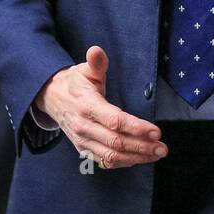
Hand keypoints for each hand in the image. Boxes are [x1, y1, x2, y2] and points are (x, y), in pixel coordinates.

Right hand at [35, 45, 166, 167]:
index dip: (137, 128)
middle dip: (142, 146)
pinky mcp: (84, 149)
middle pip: (116, 142)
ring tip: (156, 154)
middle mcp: (84, 126)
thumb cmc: (74, 84)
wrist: (51, 98)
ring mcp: (83, 140)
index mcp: (87, 106)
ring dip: (137, 157)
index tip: (156, 131)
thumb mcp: (84, 70)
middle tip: (162, 147)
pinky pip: (106, 161)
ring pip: (112, 156)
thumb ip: (95, 62)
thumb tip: (97, 50)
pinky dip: (125, 162)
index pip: (115, 121)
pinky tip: (140, 158)